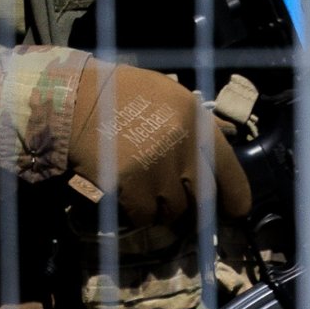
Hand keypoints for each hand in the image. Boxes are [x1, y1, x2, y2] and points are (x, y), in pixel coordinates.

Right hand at [48, 57, 252, 228]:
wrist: (75, 99)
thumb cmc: (121, 93)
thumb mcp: (168, 96)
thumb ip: (195, 122)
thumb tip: (222, 142)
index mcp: (197, 123)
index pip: (229, 171)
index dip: (234, 197)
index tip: (232, 212)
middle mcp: (183, 147)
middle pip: (201, 199)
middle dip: (194, 211)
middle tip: (183, 214)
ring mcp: (156, 167)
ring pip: (172, 210)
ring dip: (162, 211)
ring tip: (147, 198)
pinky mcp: (130, 184)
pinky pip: (143, 215)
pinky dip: (137, 214)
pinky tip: (128, 200)